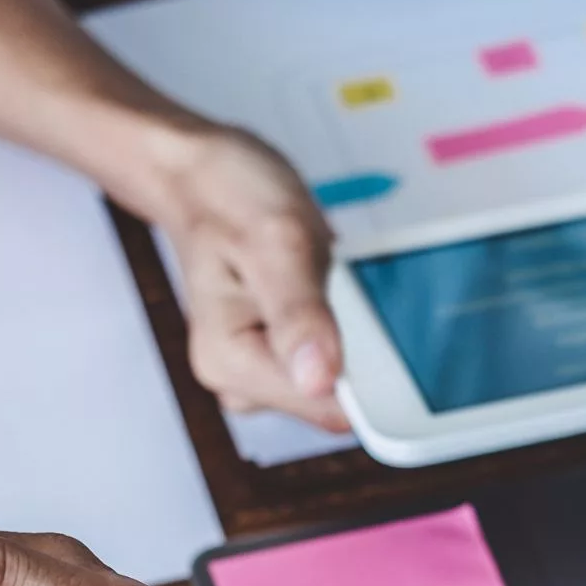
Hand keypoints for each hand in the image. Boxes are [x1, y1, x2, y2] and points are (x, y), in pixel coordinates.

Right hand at [149, 123, 348, 430]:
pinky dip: (349, 322)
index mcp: (231, 364)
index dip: (370, 376)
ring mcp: (262, 370)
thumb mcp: (274, 242)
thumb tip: (320, 380)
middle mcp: (242, 381)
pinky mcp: (282, 356)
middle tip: (343, 283)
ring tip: (332, 278)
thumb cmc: (230, 199)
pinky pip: (337, 356)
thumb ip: (298, 313)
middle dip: (361, 347)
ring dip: (357, 332)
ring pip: (343, 378)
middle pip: (338, 398)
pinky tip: (333, 287)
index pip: (326, 406)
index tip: (381, 327)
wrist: (205, 178)